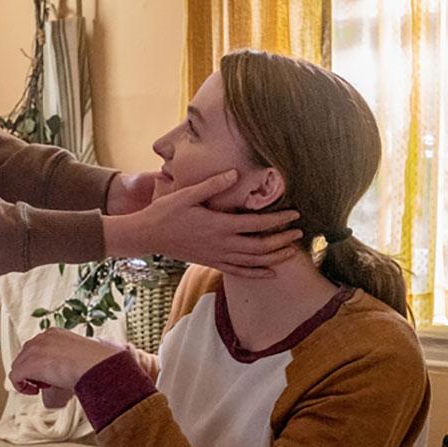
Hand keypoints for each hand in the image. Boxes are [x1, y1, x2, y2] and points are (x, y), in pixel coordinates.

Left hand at [10, 328, 123, 399]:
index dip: (40, 362)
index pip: (37, 347)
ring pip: (18, 366)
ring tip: (42, 386)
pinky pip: (14, 377)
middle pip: (25, 355)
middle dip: (32, 370)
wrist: (93, 366)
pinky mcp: (29, 365)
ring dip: (28, 378)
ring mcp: (33, 350)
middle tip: (46, 381)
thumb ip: (68, 357)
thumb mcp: (79, 354)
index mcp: (54, 333)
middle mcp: (41, 338)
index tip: (49, 373)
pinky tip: (34, 391)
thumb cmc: (93, 363)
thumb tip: (67, 370)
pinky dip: (21, 387)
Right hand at [103, 170, 302, 277]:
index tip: (294, 214)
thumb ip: (212, 185)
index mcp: (218, 225)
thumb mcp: (187, 194)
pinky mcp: (211, 262)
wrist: (148, 236)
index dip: (277, 220)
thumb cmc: (166, 212)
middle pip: (259, 246)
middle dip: (282, 240)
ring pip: (252, 261)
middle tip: (300, 233)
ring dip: (274, 257)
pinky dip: (256, 273)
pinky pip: (238, 271)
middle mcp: (221, 244)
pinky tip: (270, 272)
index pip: (255, 224)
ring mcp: (217, 256)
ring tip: (293, 252)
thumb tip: (235, 173)